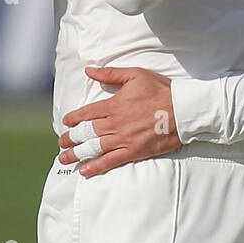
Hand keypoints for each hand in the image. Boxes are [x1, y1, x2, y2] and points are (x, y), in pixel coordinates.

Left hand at [57, 66, 179, 176]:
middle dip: (70, 139)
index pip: (87, 113)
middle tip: (61, 143)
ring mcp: (123, 139)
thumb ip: (110, 74)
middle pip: (86, 132)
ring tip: (64, 158)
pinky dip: (96, 167)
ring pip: (94, 148)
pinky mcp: (134, 152)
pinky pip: (110, 161)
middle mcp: (115, 123)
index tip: (66, 123)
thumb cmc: (161, 90)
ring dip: (77, 154)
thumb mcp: (135, 75)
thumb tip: (89, 71)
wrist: (182, 110)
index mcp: (114, 105)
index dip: (73, 119)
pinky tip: (84, 171)